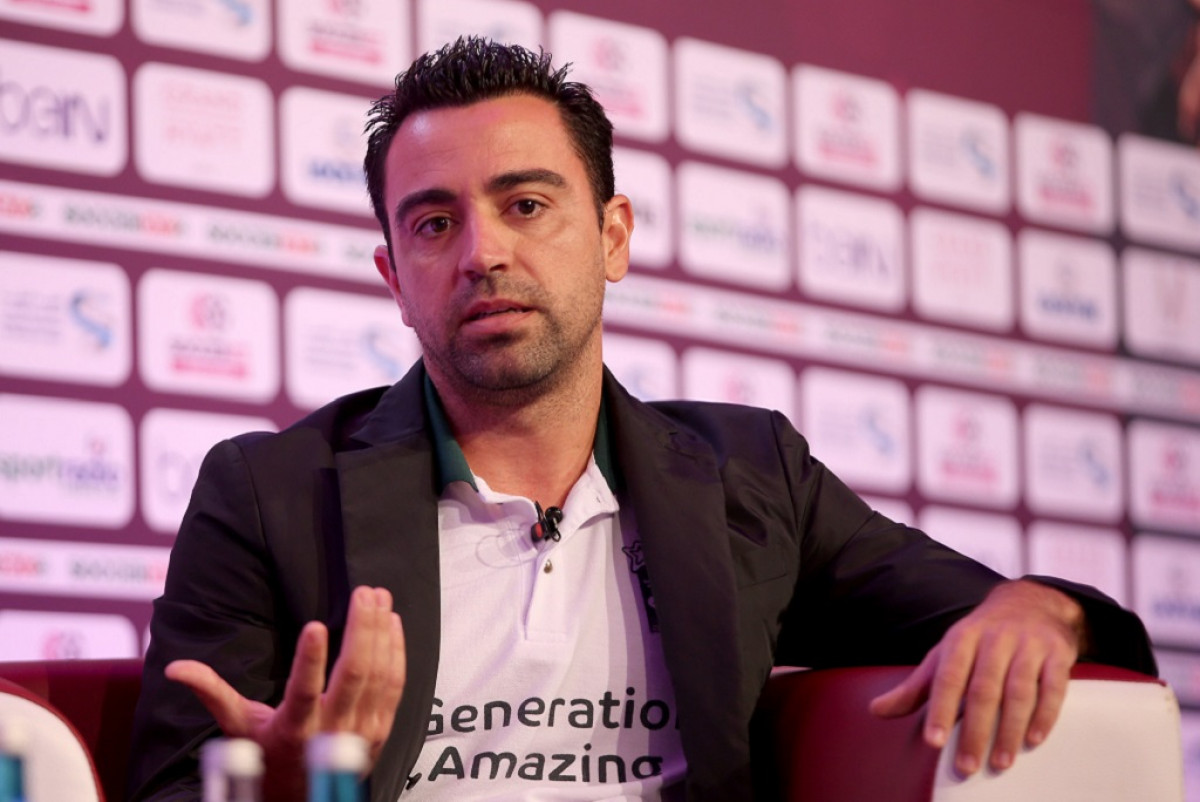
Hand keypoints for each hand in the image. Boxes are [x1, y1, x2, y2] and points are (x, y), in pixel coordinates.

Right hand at [167, 586, 405, 801]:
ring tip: (379, 597)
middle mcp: (332, 731)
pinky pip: (394, 686)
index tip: (314, 625)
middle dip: (362, 630)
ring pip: (379, 676)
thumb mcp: (238, 728)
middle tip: (364, 592)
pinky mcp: (382, 728)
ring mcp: (362, 731)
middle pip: (354, 675)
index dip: (311, 660)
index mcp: (294, 729)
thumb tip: (176, 668)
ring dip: (381, 633)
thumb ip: (212, 693)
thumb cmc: (268, 757)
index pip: (304, 692)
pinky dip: (396, 652)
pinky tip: (393, 624)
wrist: (304, 797)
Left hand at [868, 580, 1083, 776]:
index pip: (948, 677)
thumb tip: (876, 710)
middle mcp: (995, 639)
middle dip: (975, 731)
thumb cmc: (980, 639)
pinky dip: (1044, 715)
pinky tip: (1033, 740)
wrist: (1030, 603)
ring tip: (1000, 762)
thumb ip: (915, 687)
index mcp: (962, 638)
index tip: (934, 742)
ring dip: (1010, 730)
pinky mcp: (1058, 653)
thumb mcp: (944, 655)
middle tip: (967, 766)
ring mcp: (1028, 644)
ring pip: (1019, 691)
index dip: (940, 710)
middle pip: (984, 690)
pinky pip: (1053, 687)